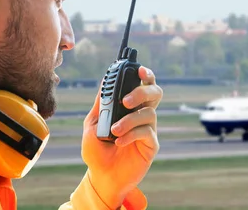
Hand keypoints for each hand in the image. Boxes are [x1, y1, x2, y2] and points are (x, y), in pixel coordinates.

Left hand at [80, 66, 162, 207]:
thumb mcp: (92, 123)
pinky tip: (118, 142)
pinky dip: (131, 134)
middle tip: (126, 100)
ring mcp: (148, 129)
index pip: (143, 84)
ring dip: (130, 120)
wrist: (100, 176)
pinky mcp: (151, 145)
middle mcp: (142, 114)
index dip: (145, 74)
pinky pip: (147, 133)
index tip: (139, 69)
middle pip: (155, 93)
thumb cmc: (97, 150)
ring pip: (149, 113)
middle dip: (142, 91)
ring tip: (114, 130)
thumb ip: (100, 104)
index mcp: (130, 106)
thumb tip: (104, 82)